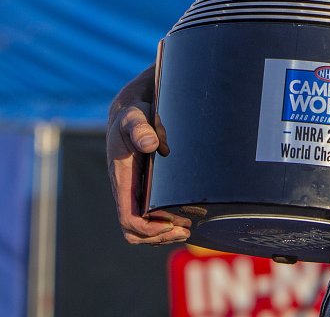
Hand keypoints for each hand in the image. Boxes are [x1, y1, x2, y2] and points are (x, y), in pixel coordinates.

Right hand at [106, 67, 190, 245]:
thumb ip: (140, 128)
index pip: (129, 219)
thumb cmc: (132, 117)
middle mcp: (126, 192)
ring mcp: (134, 193)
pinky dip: (164, 224)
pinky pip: (149, 217)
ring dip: (163, 234)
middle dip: (159, 236)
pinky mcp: (144, 189)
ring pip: (142, 228)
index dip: (149, 228)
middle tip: (186, 231)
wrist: (130, 112)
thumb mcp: (134, 118)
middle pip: (135, 231)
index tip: (171, 224)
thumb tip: (152, 143)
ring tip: (188, 229)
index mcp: (121, 182)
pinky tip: (183, 218)